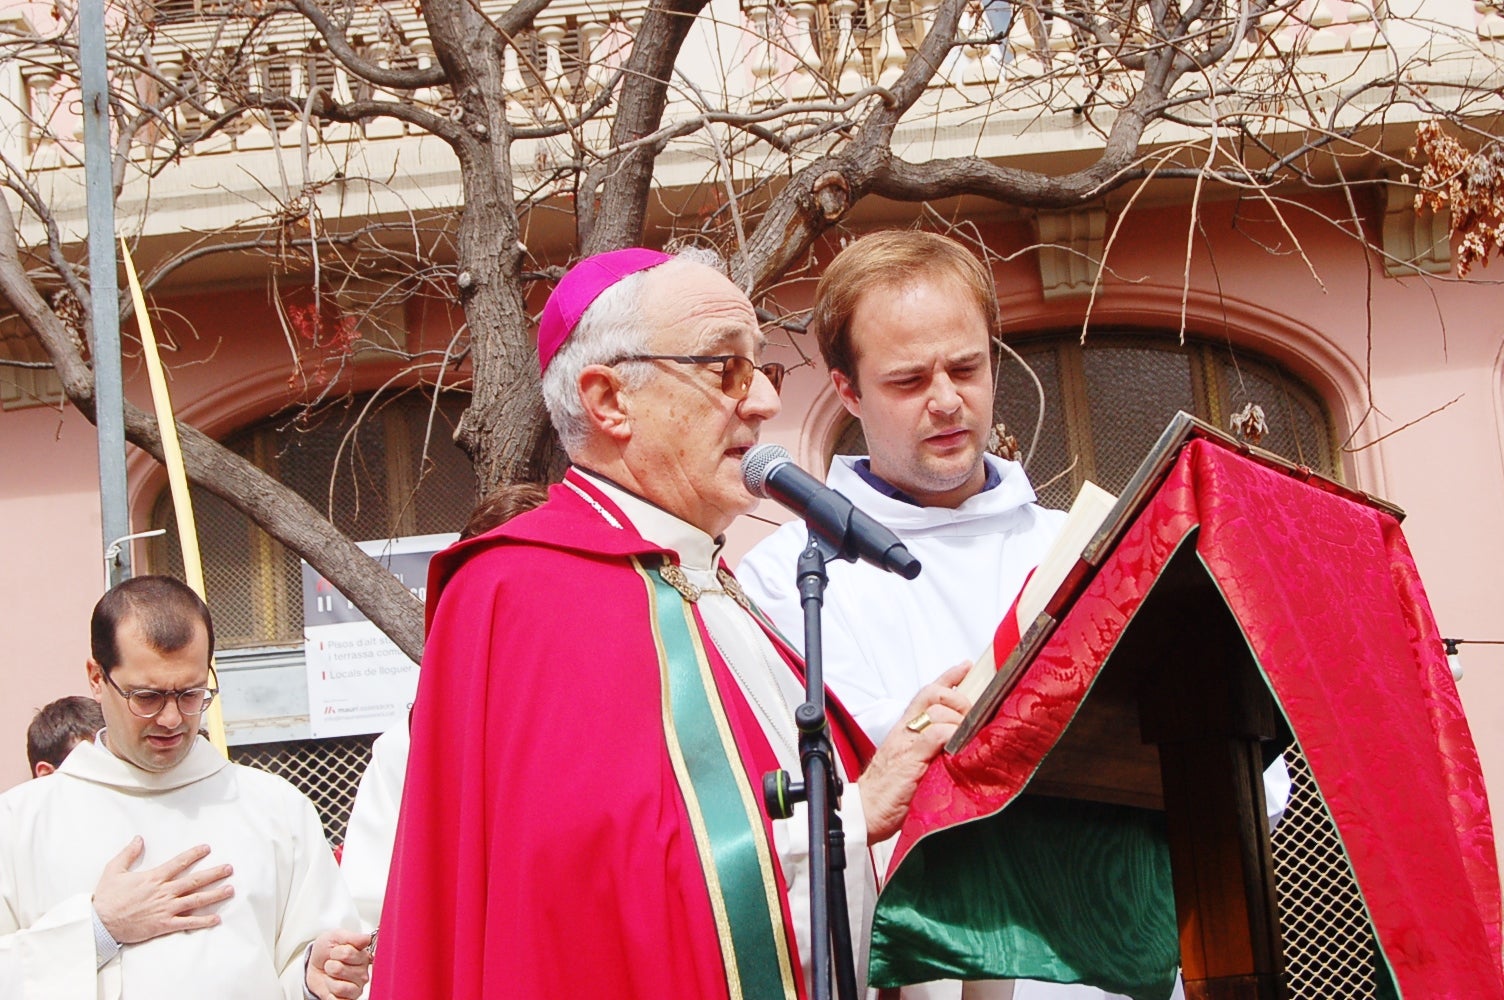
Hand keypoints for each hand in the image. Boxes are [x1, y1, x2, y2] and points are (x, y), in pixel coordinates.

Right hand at [92, 837, 233, 944]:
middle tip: (230, 868)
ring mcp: (165, 908)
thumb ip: (128, 853)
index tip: (208, 848)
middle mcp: (164, 892)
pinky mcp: (163, 925)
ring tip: (230, 889)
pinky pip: (187, 922)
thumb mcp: (114, 870)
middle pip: (194, 881)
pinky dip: (202, 921)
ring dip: (215, 895)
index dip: (195, 854)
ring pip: (195, 900)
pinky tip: (216, 919)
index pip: (179, 862)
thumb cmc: (107, 897)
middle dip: (214, 873)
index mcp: (154, 877)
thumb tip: (139, 838)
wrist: (99, 923)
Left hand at [306, 928, 372, 999]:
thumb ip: (353, 937)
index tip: (336, 951)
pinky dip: (329, 994)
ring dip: (329, 980)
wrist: (315, 966)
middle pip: (341, 970)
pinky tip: (332, 987)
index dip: (337, 952)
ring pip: (339, 987)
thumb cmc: (327, 951)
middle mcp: (363, 974)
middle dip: (331, 966)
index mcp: (364, 956)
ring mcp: (356, 989)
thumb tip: (367, 938)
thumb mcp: (336, 937)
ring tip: (331, 975)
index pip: (348, 953)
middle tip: (332, 963)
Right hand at [859, 663, 973, 843]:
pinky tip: (958, 745)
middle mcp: (905, 731)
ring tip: (966, 738)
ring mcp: (907, 743)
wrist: (863, 812)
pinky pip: (934, 736)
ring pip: (937, 712)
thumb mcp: (911, 763)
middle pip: (934, 695)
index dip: (948, 678)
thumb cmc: (886, 793)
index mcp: (904, 730)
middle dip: (959, 700)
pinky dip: (951, 736)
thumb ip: (929, 749)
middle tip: (972, 716)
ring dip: (959, 721)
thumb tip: (957, 744)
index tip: (965, 667)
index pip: (927, 694)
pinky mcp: (910, 760)